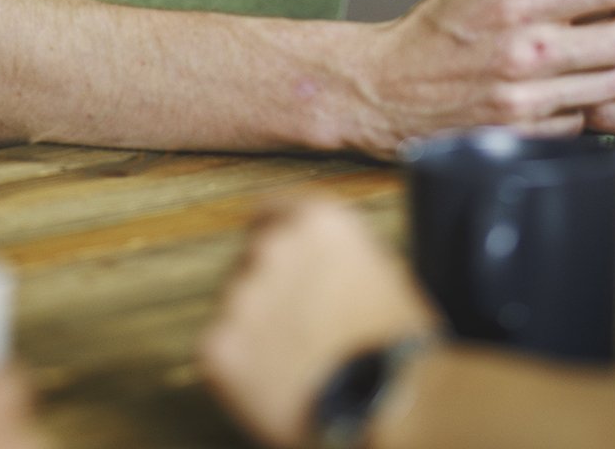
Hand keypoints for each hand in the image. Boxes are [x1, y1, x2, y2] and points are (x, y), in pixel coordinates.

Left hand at [201, 195, 440, 447]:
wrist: (388, 403)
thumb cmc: (396, 345)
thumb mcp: (380, 269)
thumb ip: (335, 252)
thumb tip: (313, 261)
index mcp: (317, 220)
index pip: (271, 210)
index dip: (274, 240)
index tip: (279, 266)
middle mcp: (272, 247)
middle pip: (250, 261)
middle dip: (267, 290)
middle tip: (296, 328)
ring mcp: (240, 295)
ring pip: (235, 308)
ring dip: (255, 329)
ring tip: (295, 362)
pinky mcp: (218, 344)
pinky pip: (220, 351)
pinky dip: (240, 368)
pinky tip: (276, 383)